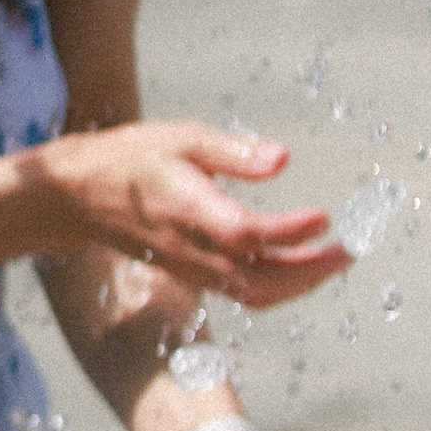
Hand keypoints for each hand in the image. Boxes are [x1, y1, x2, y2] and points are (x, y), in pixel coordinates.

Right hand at [35, 120, 346, 312]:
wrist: (80, 197)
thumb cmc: (132, 158)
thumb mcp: (181, 137)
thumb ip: (234, 151)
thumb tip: (284, 159)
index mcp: (187, 210)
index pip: (247, 234)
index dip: (291, 231)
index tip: (326, 217)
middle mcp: (191, 248)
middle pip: (260, 279)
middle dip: (312, 271)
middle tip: (350, 250)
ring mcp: (192, 268)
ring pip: (255, 293)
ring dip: (301, 284)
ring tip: (336, 261)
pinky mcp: (194, 274)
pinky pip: (244, 293)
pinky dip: (280, 287)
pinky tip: (302, 266)